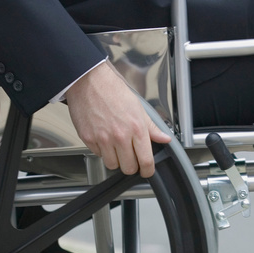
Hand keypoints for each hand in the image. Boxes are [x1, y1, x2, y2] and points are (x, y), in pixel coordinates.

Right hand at [64, 62, 171, 177]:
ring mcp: (103, 139)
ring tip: (116, 146)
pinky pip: (98, 154)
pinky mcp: (88, 139)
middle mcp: (120, 136)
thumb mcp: (138, 108)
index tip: (147, 170)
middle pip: (128, 168)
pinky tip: (104, 137)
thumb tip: (164, 139)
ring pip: (112, 165)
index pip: (146, 160)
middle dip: (131, 165)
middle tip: (131, 157)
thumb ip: (151, 127)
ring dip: (115, 159)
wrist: (89, 82)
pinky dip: (102, 150)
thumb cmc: (113, 91)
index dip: (148, 170)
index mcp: (136, 128)